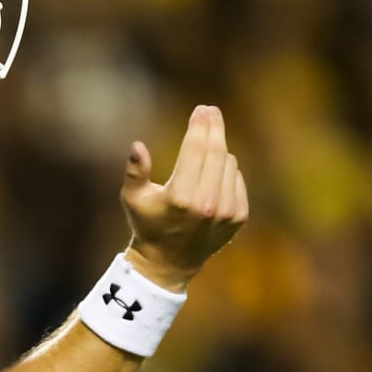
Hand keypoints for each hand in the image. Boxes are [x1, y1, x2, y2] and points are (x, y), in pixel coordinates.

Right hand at [121, 105, 248, 291]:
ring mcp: (227, 211)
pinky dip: (226, 171)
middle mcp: (207, 204)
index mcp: (180, 198)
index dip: (199, 125)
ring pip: (229, 162)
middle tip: (211, 111)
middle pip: (216, 151)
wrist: (170, 262)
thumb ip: (134, 172)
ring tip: (202, 153)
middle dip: (214, 127)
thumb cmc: (147, 224)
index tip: (201, 109)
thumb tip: (137, 146)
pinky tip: (211, 175)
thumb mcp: (133, 199)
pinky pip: (236, 178)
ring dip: (217, 151)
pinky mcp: (239, 217)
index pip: (196, 149)